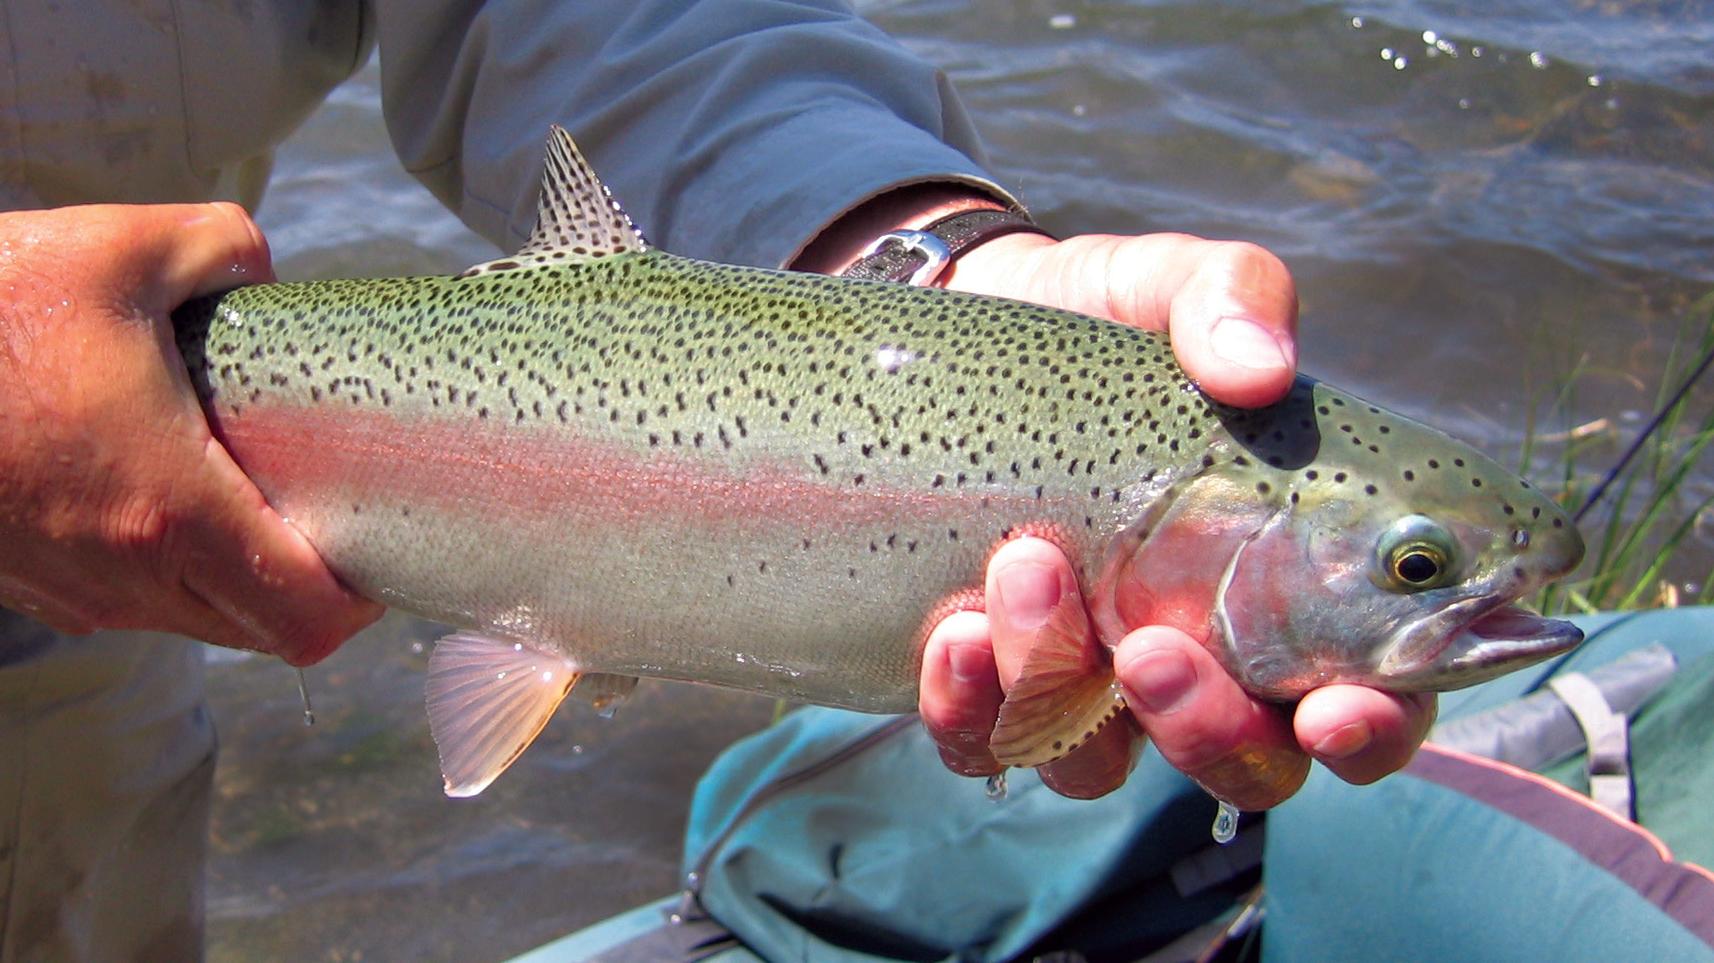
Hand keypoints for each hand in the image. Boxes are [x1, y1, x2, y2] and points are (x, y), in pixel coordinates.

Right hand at [0, 204, 380, 664]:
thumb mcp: (124, 247)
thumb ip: (227, 249)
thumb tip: (267, 275)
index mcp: (171, 510)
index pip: (306, 618)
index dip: (361, 600)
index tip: (380, 546)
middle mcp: (125, 574)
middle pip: (263, 634)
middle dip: (312, 588)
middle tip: (333, 516)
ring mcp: (72, 591)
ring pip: (198, 624)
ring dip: (242, 581)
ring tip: (258, 498)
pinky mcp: (29, 583)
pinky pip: (132, 603)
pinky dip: (175, 572)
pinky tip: (176, 498)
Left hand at [919, 232, 1436, 804]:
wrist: (959, 324)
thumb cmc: (1098, 322)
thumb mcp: (1166, 286)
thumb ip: (1230, 299)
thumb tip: (1258, 366)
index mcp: (1291, 586)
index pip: (1368, 699)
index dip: (1371, 729)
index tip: (1332, 708)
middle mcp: (1204, 656)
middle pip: (1247, 764)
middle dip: (1206, 730)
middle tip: (1150, 647)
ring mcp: (1091, 683)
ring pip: (1101, 765)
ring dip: (1062, 686)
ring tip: (1024, 569)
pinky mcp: (989, 683)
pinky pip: (986, 746)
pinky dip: (971, 707)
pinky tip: (952, 629)